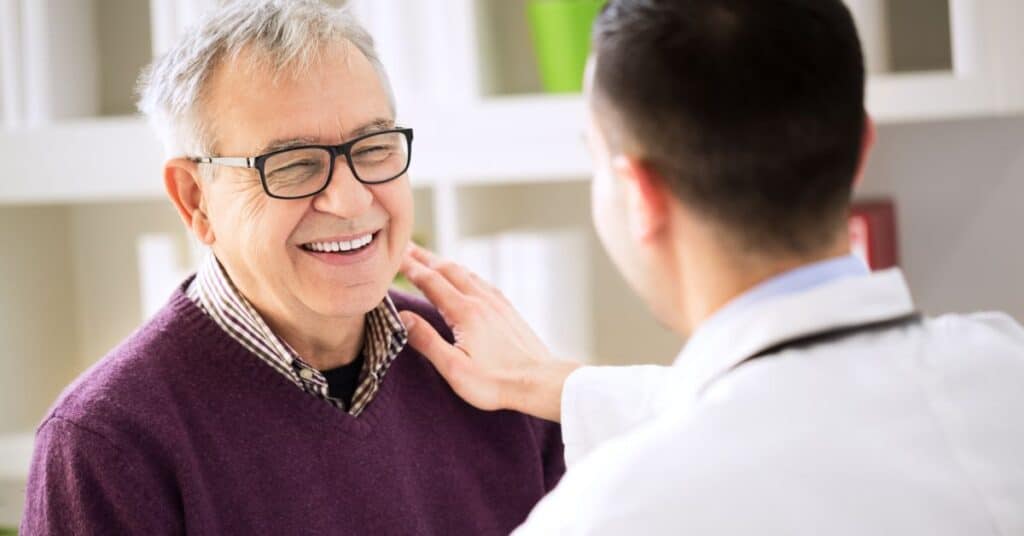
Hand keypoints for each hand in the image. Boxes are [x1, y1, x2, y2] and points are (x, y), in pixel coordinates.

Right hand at [398, 244, 581, 421]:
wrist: (540, 381)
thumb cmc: (496, 382)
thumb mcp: (454, 368)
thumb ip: (427, 341)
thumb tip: (402, 317)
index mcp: (464, 312)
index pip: (430, 281)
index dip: (409, 267)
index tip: (393, 255)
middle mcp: (481, 300)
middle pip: (447, 269)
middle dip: (424, 257)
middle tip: (405, 247)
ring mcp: (496, 302)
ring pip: (465, 273)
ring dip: (444, 262)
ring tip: (429, 258)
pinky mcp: (507, 309)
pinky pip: (481, 281)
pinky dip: (464, 272)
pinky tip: (465, 276)